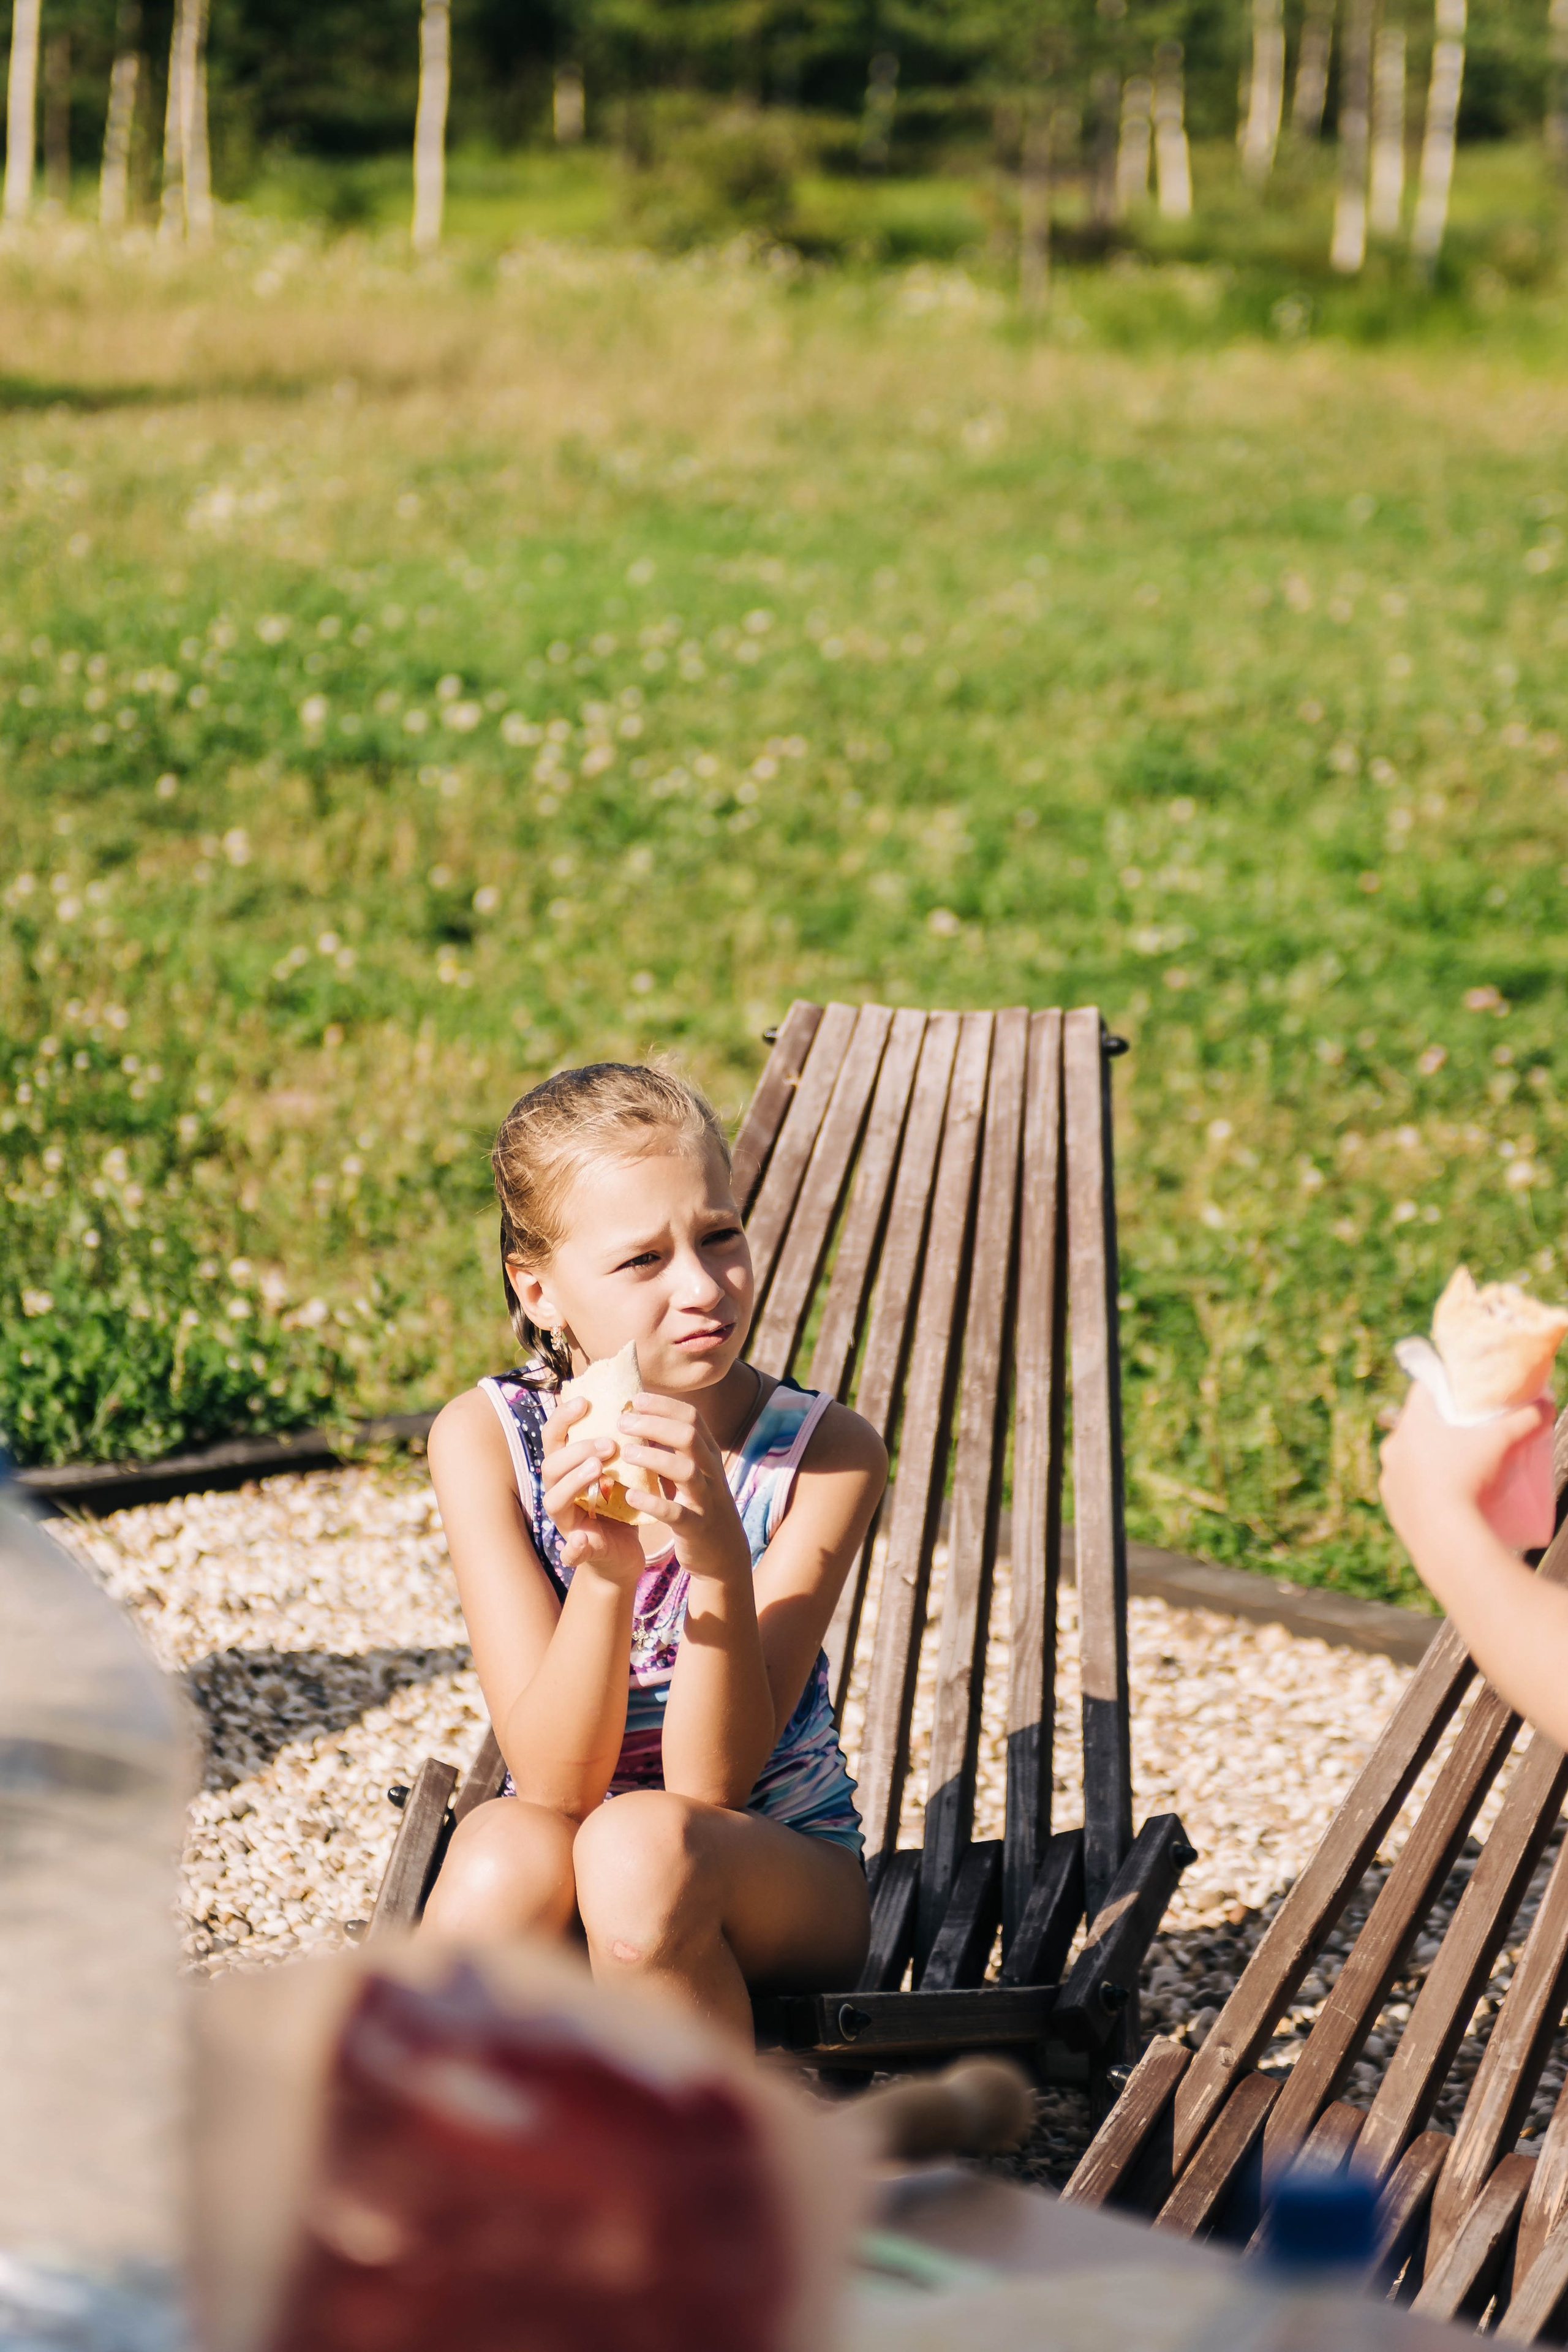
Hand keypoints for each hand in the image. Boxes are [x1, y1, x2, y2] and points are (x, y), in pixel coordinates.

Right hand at [540, 1395, 644, 1582]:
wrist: (624, 1551)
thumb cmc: (622, 1502)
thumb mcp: (623, 1467)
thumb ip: (620, 1441)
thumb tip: (634, 1399)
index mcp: (568, 1468)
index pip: (554, 1437)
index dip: (563, 1417)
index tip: (584, 1400)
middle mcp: (560, 1491)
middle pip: (550, 1465)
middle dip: (576, 1450)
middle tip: (608, 1444)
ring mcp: (566, 1522)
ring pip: (554, 1500)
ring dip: (573, 1482)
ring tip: (599, 1470)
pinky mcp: (580, 1549)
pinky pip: (569, 1550)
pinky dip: (573, 1547)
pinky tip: (583, 1538)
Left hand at [615, 1392, 749, 1582]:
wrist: (723, 1553)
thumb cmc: (697, 1505)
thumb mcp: (692, 1471)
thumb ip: (673, 1447)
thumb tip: (640, 1417)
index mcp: (707, 1454)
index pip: (691, 1417)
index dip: (664, 1404)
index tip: (635, 1398)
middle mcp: (710, 1472)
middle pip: (689, 1436)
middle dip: (655, 1423)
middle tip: (623, 1421)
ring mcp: (705, 1500)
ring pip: (686, 1470)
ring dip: (654, 1457)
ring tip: (626, 1452)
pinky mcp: (696, 1528)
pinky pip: (677, 1513)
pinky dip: (654, 1503)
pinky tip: (631, 1496)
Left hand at [1380, 1381, 1551, 1558]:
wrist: (1443, 1536)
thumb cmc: (1468, 1478)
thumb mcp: (1500, 1443)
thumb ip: (1524, 1420)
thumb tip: (1545, 1406)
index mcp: (1412, 1423)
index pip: (1423, 1389)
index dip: (1444, 1387)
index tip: (1462, 1392)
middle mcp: (1393, 1446)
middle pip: (1416, 1425)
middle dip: (1440, 1426)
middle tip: (1466, 1432)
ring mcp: (1389, 1477)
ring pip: (1408, 1458)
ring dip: (1428, 1459)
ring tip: (1457, 1467)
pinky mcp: (1392, 1505)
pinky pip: (1406, 1489)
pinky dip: (1422, 1488)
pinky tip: (1443, 1495)